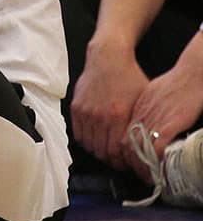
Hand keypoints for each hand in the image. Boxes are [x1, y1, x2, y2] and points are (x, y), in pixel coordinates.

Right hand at [71, 42, 147, 170]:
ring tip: (107, 150)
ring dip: (98, 151)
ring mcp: (86, 112)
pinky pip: (78, 134)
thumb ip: (140, 126)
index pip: (115, 152)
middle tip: (117, 160)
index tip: (127, 163)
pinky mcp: (76, 107)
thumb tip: (144, 148)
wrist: (108, 57)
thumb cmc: (129, 77)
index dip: (121, 163)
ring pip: (89, 145)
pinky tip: (96, 138)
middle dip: (111, 160)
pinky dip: (86, 140)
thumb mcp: (142, 101)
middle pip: (101, 152)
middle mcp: (99, 116)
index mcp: (118, 116)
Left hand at [123, 66, 202, 180]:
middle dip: (131, 165)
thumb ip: (146, 111)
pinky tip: (160, 171)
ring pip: (140, 150)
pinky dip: (156, 162)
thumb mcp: (152, 96)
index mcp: (137, 111)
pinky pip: (157, 148)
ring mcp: (154, 121)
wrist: (190, 75)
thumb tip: (145, 125)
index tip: (130, 165)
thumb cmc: (174, 84)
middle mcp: (142, 117)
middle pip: (127, 146)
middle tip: (139, 175)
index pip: (122, 137)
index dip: (124, 154)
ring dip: (142, 168)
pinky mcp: (169, 125)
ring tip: (149, 178)